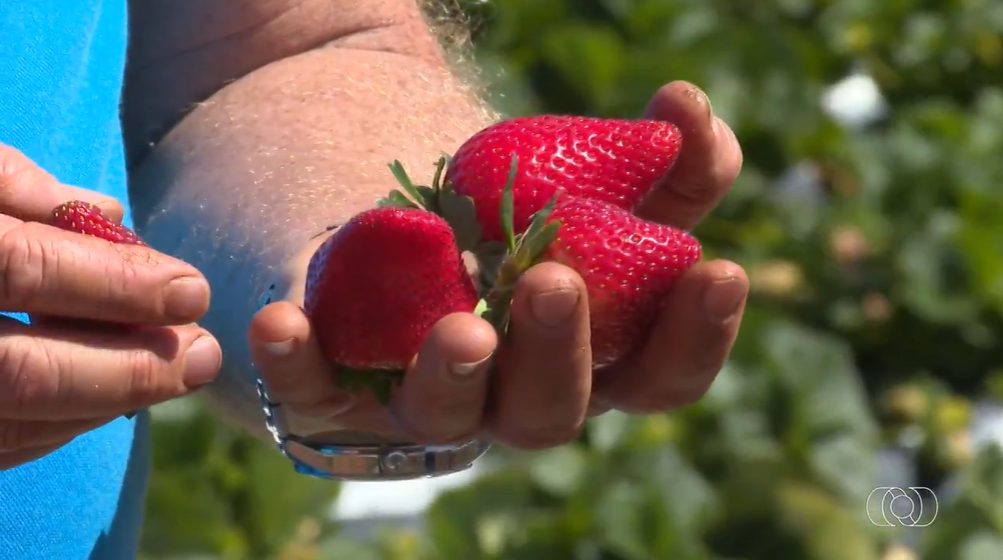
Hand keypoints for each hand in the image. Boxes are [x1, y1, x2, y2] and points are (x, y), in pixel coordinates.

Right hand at [0, 146, 221, 468]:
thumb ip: (9, 185)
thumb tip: (104, 211)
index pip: (21, 267)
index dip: (116, 283)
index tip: (192, 289)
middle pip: (23, 370)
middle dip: (128, 367)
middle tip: (204, 355)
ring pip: (8, 421)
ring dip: (103, 404)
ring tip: (173, 375)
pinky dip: (52, 428)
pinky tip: (103, 402)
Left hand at [250, 81, 745, 448]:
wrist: (382, 216)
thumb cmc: (503, 208)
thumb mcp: (581, 174)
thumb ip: (652, 159)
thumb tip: (688, 111)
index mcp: (584, 357)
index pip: (657, 377)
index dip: (695, 338)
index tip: (717, 270)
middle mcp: (507, 395)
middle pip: (548, 413)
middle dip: (559, 354)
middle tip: (556, 282)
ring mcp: (419, 400)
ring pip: (444, 420)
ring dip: (453, 377)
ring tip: (459, 329)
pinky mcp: (331, 394)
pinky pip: (310, 397)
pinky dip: (298, 367)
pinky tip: (281, 321)